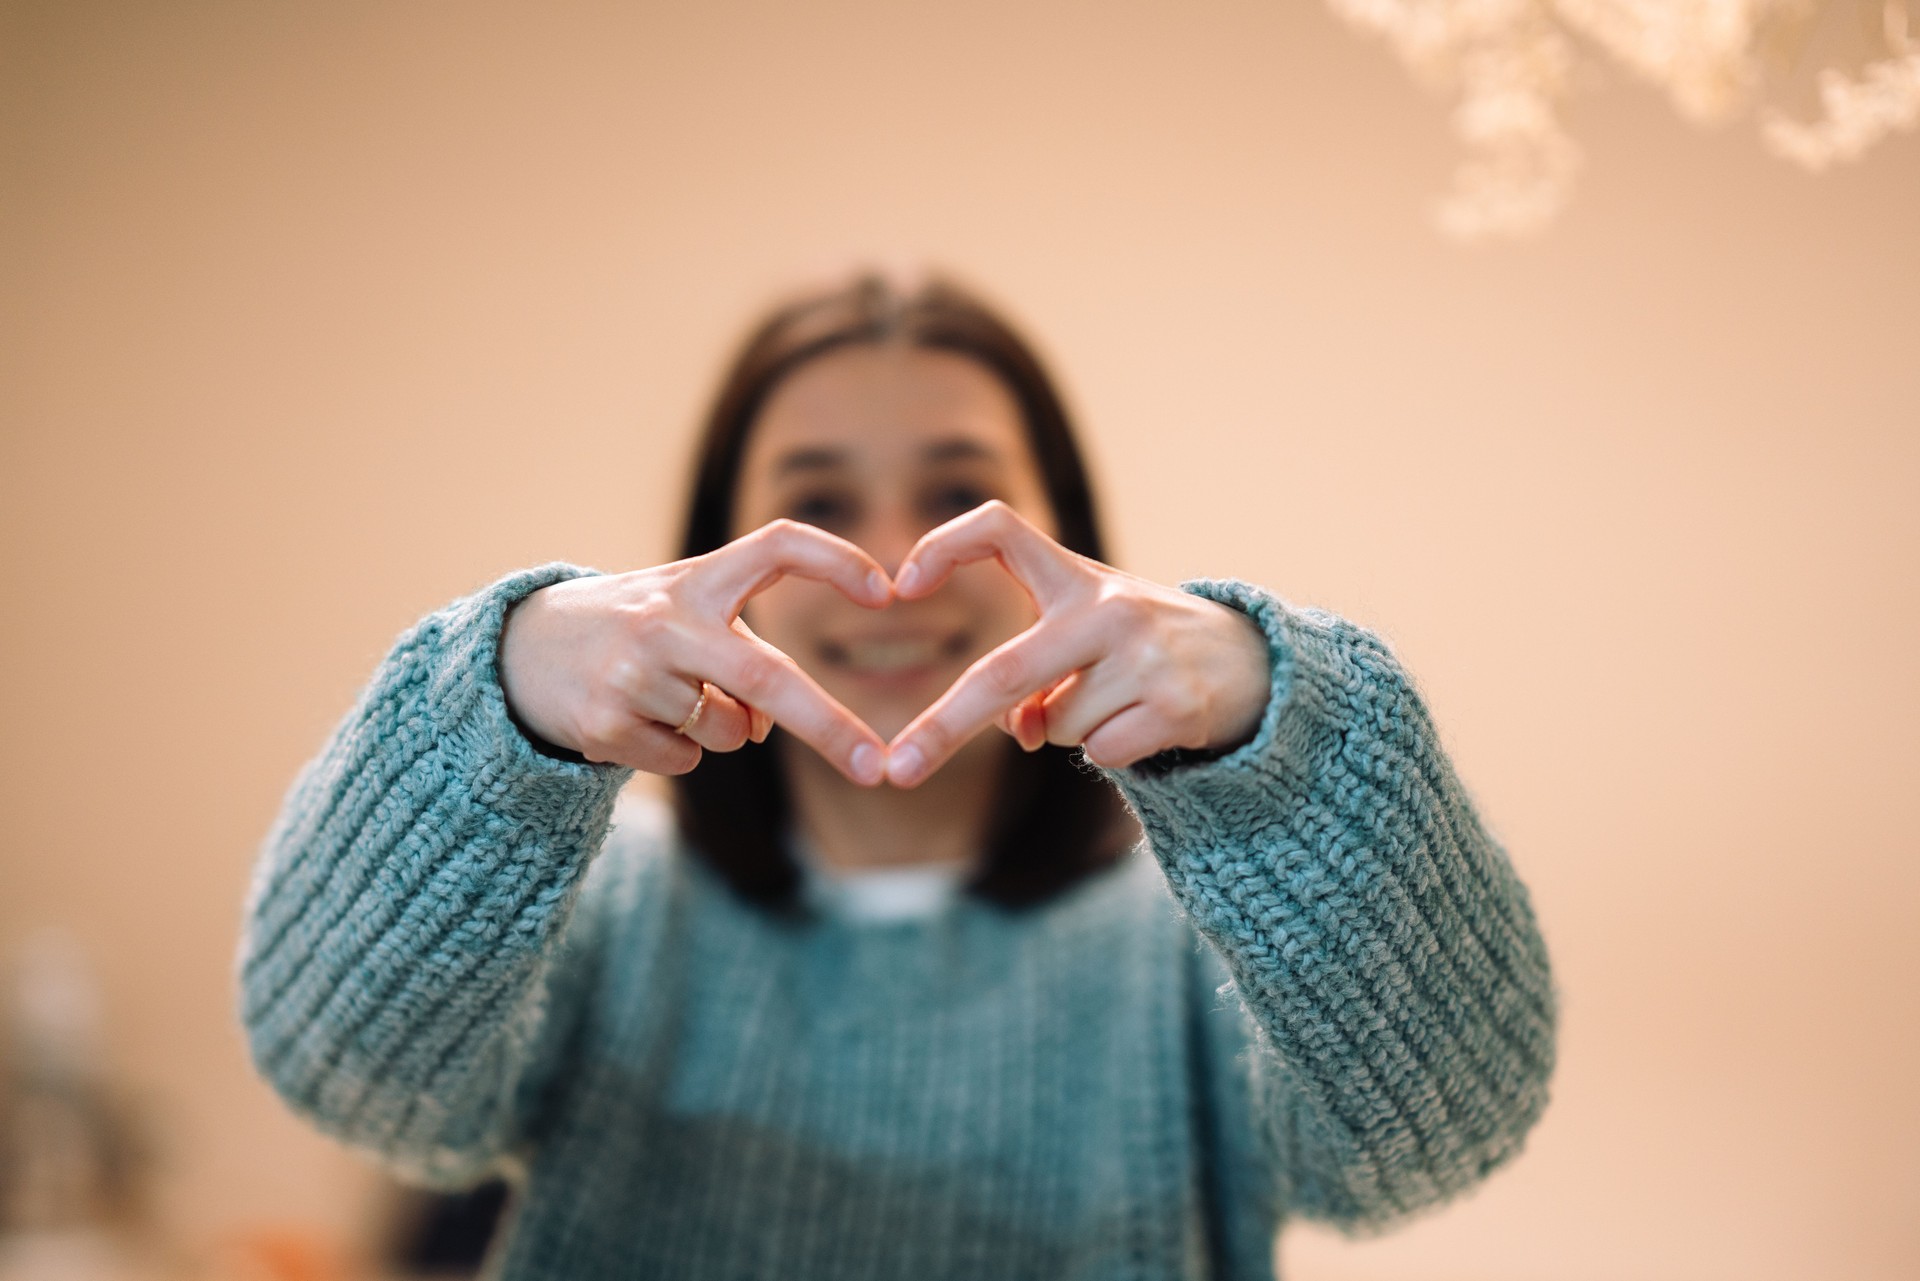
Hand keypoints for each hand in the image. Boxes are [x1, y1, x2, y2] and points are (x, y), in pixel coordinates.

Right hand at [498, 520, 893, 783]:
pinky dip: (680, 753)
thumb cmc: (640, 630)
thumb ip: (747, 660)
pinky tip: (639, 720)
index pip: (778, 546)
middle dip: (830, 726)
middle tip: (876, 768)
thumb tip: (769, 727)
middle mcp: (667, 619)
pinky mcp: (605, 723)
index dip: (836, 561)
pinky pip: (686, 761)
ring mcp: (633, 673)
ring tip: (671, 697)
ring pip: (729, 732)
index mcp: (698, 579)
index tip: (889, 590)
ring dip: (724, 731)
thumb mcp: (690, 617)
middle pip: (768, 676)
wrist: (525, 651)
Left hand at [885, 501, 1271, 787]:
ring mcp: (1144, 656)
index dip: (943, 547)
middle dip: (943, 727)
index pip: (999, 529)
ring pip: (1053, 727)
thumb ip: (1034, 677)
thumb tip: (1015, 731)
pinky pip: (1100, 752)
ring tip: (1117, 699)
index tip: (899, 587)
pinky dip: (1110, 751)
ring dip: (1065, 731)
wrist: (1253, 663)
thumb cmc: (1141, 647)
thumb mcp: (1086, 640)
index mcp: (1075, 576)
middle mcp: (1107, 608)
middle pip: (1003, 672)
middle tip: (900, 771)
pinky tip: (1146, 722)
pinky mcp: (1177, 704)